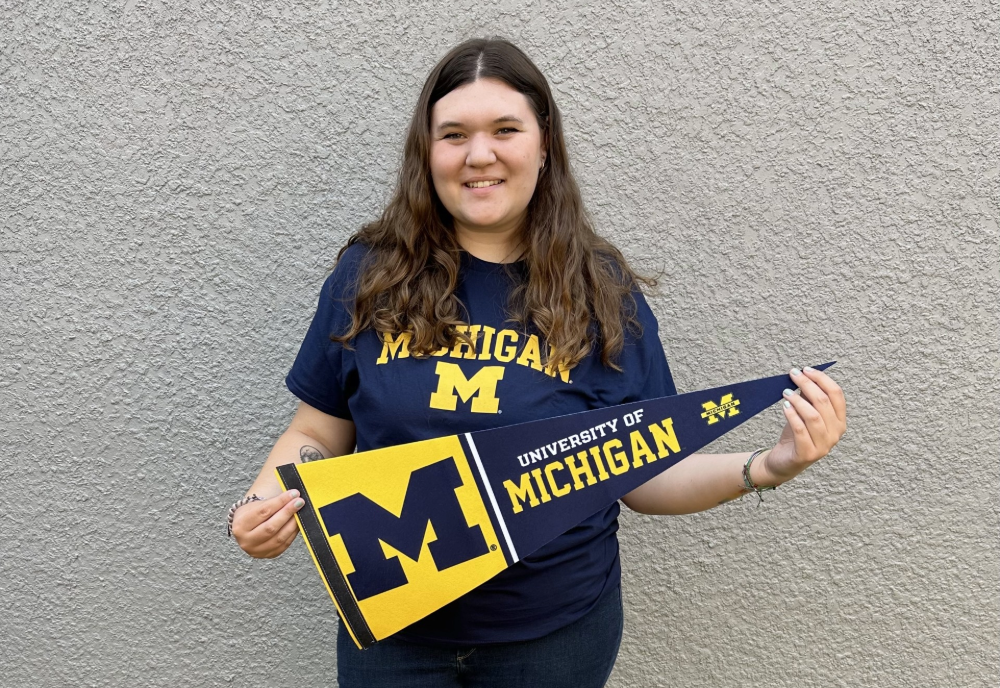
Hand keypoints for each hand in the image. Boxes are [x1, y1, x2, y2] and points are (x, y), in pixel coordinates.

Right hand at [232, 490, 304, 558]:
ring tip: (300, 511)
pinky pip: (284, 544)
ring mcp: (257, 551)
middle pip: (271, 527)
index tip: (293, 493)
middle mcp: (246, 541)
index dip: (280, 501)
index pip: (263, 511)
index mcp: (240, 525)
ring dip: (293, 523)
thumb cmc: (253, 513)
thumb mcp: (257, 505)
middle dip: (288, 512)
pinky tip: (297, 522)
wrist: (248, 528)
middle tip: (299, 501)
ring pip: (279, 538)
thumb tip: (294, 498)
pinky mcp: (269, 555)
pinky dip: (293, 532)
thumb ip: (274, 503)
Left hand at [761, 367, 846, 483]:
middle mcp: (835, 433)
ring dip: (798, 400)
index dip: (822, 379)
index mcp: (839, 421)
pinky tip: (785, 406)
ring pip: (813, 416)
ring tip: (786, 393)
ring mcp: (823, 446)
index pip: (837, 394)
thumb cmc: (796, 435)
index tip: (806, 369)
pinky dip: (792, 415)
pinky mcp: (807, 454)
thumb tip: (806, 375)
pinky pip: (800, 430)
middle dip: (807, 384)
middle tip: (793, 375)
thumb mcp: (805, 413)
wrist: (784, 462)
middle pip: (823, 402)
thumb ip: (809, 397)